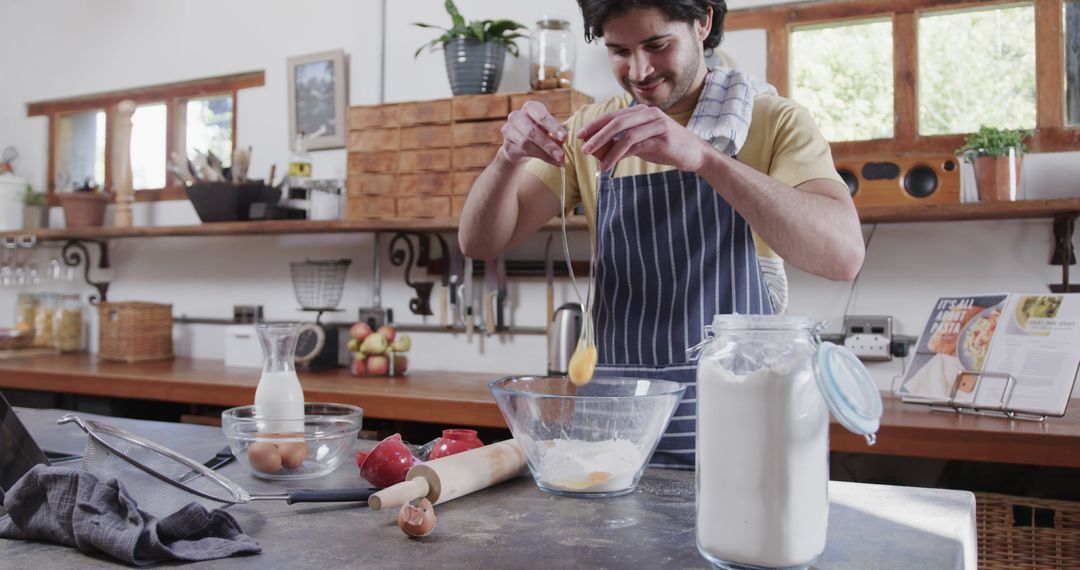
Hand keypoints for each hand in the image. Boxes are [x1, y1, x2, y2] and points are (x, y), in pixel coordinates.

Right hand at [499, 101, 567, 165]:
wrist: (520, 146)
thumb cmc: (540, 132)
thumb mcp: (550, 128)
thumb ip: (557, 131)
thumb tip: (565, 137)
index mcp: (530, 107)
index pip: (541, 115)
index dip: (553, 126)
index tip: (564, 138)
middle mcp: (517, 116)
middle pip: (532, 131)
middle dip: (549, 144)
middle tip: (562, 155)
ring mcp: (509, 130)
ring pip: (526, 143)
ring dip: (545, 153)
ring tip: (559, 160)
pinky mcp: (507, 146)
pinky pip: (523, 153)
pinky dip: (540, 158)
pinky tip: (552, 162)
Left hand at [578, 106, 709, 172]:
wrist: (695, 154)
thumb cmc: (667, 148)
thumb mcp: (643, 145)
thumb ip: (623, 145)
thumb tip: (600, 152)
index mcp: (642, 112)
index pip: (614, 115)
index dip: (595, 124)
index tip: (580, 135)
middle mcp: (649, 113)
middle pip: (616, 120)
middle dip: (596, 133)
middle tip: (583, 146)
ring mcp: (656, 123)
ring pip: (623, 132)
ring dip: (605, 146)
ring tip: (593, 158)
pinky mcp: (661, 137)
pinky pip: (634, 145)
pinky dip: (617, 155)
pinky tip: (608, 164)